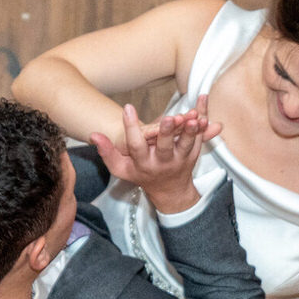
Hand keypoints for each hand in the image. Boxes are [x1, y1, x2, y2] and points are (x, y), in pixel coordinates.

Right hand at [89, 95, 219, 213]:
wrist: (169, 191)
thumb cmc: (142, 175)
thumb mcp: (121, 169)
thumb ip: (108, 152)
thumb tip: (93, 135)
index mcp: (143, 164)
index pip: (136, 147)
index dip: (131, 128)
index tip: (128, 108)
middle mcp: (162, 163)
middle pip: (165, 148)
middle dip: (167, 132)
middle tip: (169, 118)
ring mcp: (180, 160)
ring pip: (187, 145)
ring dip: (191, 131)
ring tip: (193, 117)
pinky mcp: (193, 155)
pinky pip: (199, 140)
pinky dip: (204, 126)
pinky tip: (204, 110)